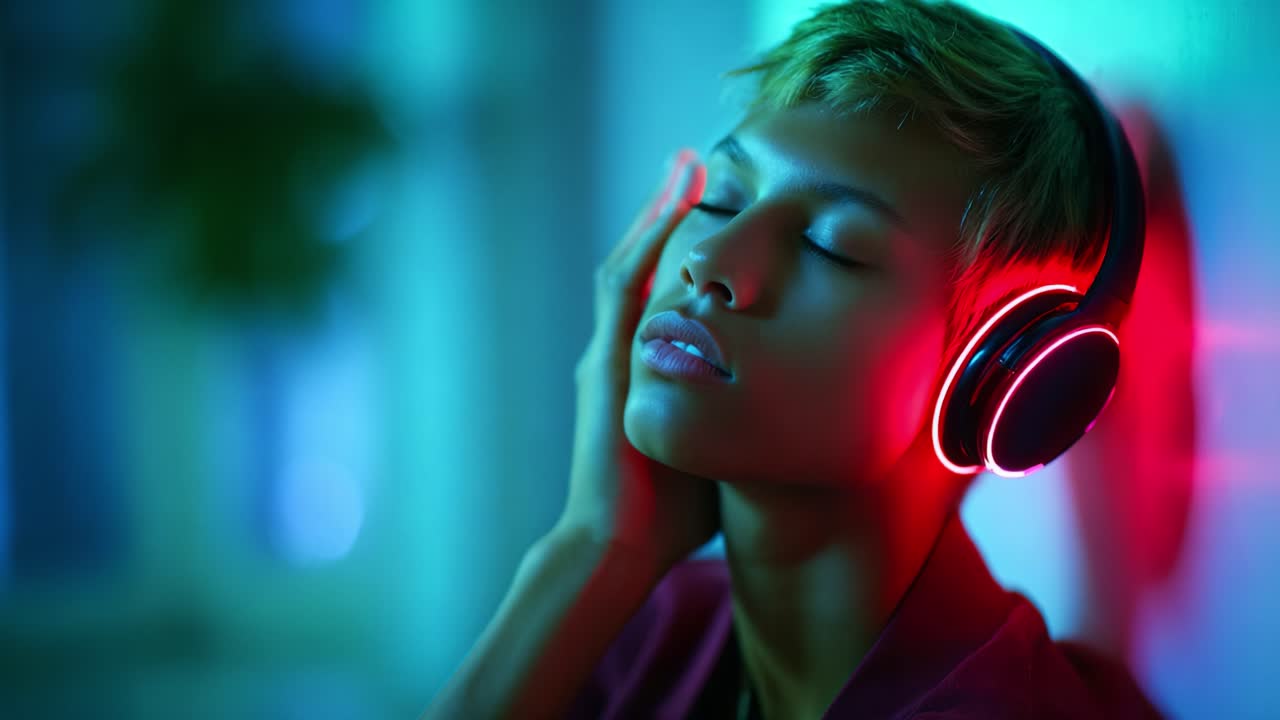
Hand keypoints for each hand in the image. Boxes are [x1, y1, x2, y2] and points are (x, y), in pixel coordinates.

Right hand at [556, 149, 720, 578]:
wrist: (621, 546)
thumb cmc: (673, 508)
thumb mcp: (717, 443)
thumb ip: (740, 413)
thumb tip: (796, 401)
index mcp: (645, 367)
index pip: (666, 292)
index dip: (686, 246)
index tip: (719, 206)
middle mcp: (621, 350)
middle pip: (643, 264)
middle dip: (667, 212)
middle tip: (695, 162)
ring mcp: (610, 355)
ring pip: (630, 266)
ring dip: (656, 214)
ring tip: (684, 164)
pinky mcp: (605, 367)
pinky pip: (624, 292)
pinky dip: (646, 245)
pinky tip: (669, 209)